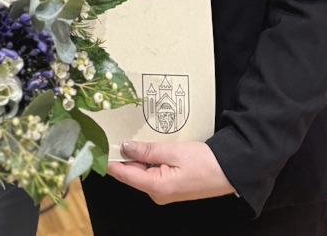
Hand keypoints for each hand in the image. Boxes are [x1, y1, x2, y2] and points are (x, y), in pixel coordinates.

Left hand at [106, 140, 235, 205]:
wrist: (229, 171)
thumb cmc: (205, 163)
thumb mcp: (173, 151)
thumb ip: (147, 150)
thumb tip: (124, 147)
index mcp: (156, 188)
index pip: (123, 174)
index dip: (109, 159)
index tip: (97, 145)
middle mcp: (157, 193)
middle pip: (131, 172)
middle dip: (123, 154)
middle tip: (114, 133)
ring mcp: (162, 190)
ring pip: (140, 170)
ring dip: (137, 155)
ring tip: (131, 135)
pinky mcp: (168, 185)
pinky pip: (151, 171)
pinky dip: (147, 158)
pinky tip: (147, 145)